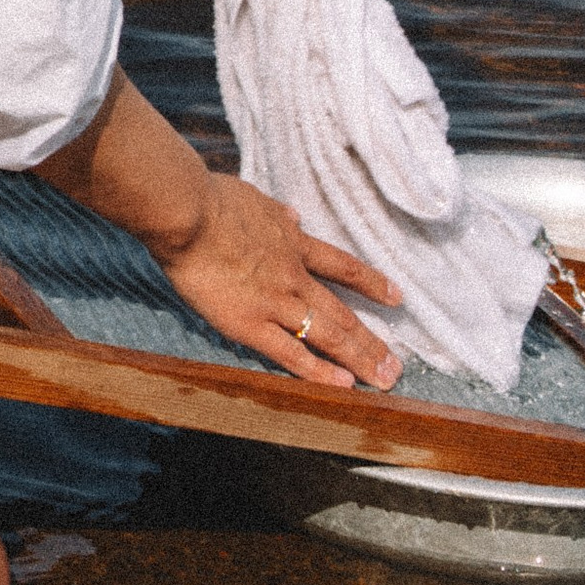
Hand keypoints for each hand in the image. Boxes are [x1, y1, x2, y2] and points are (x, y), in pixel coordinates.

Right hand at [160, 172, 402, 388]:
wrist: (188, 212)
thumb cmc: (212, 199)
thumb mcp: (256, 200)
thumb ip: (276, 214)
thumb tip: (293, 215)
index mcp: (293, 244)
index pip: (342, 266)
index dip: (371, 283)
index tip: (395, 297)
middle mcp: (294, 277)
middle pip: (343, 313)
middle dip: (371, 342)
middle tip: (396, 366)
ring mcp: (276, 303)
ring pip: (329, 335)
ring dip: (360, 359)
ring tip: (384, 380)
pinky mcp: (251, 325)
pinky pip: (292, 353)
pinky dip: (319, 371)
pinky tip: (342, 384)